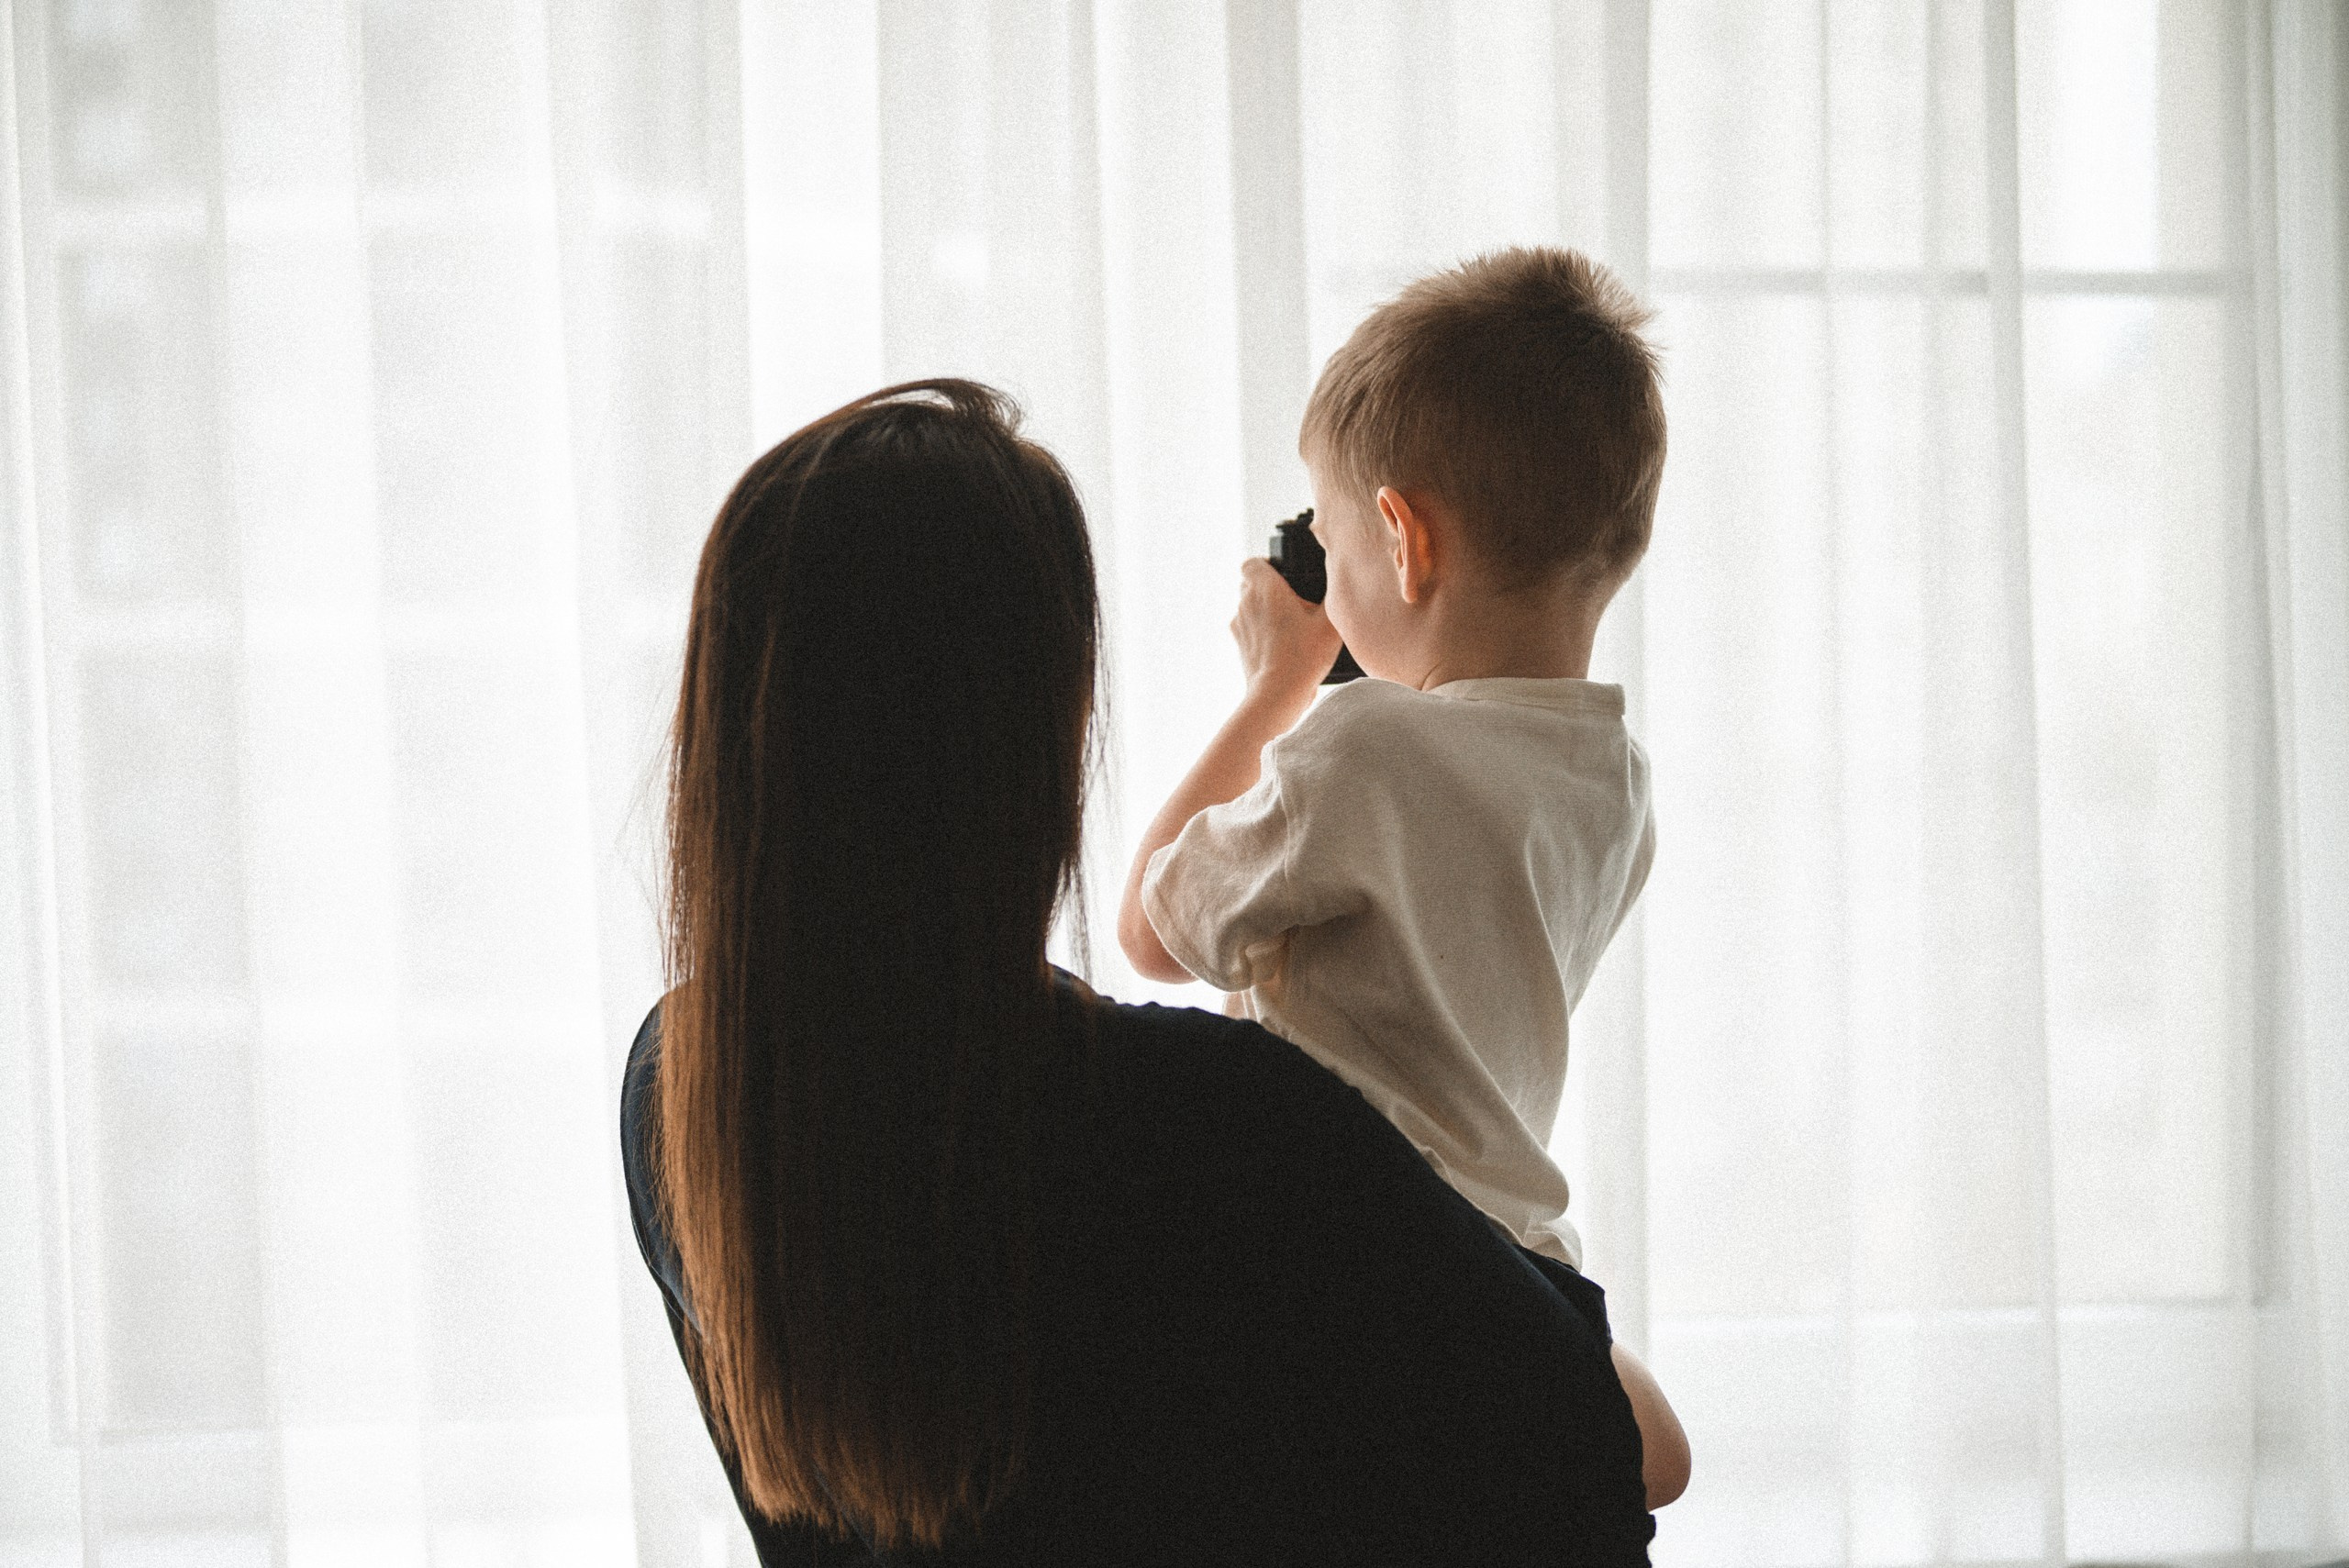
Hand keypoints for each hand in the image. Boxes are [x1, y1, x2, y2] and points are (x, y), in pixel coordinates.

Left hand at [1231, 557, 1341, 709]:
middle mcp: (1246, 601)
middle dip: (1270, 588)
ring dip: (1265, 610)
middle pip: (1251, 583)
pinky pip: (1248, 627)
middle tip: (1294, 602)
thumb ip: (1334, 594)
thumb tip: (1340, 578)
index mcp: (1266, 587)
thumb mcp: (1330, 621)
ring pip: (1249, 605)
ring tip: (1290, 626)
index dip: (1267, 565)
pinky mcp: (1239, 643)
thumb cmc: (1304, 656)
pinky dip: (1260, 630)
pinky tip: (1282, 643)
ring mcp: (1239, 623)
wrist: (1278, 694)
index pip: (1253, 562)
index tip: (1285, 575)